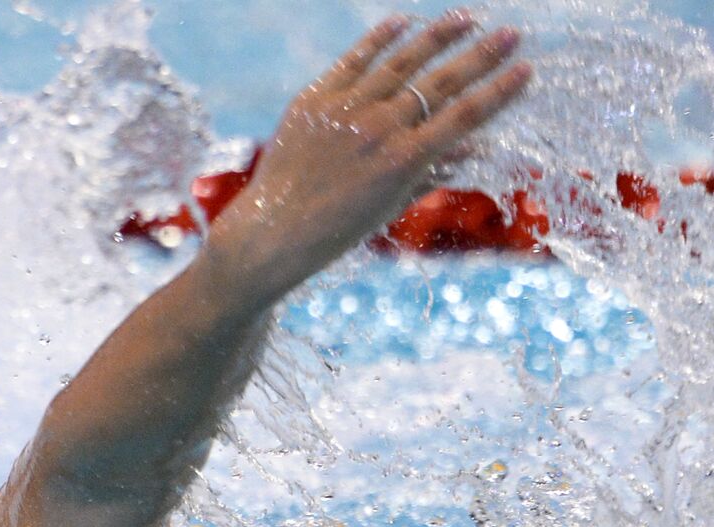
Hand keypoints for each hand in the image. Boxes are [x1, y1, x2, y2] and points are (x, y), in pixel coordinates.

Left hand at [213, 9, 531, 294]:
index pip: (464, 116)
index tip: (526, 69)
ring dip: (437, 37)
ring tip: (466, 18)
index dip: (499, 91)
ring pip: (400, 63)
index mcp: (404, 160)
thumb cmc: (338, 227)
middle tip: (510, 33)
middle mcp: (378, 129)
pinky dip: (379, 41)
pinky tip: (403, 22)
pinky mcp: (314, 100)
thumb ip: (432, 172)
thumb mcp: (391, 205)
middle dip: (481, 56)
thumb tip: (474, 148)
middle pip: (440, 83)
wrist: (275, 229)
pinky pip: (352, 62)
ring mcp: (345, 110)